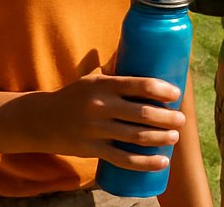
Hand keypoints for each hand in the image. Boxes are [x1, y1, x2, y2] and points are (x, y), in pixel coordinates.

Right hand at [19, 70, 184, 168]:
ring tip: (174, 137)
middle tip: (181, 119)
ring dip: (161, 138)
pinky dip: (145, 162)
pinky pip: (123, 159)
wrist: (41, 119)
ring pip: (136, 137)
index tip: (176, 95)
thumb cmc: (76, 96)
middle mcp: (100, 106)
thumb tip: (152, 62)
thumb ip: (119, 76)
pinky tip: (162, 162)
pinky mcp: (92, 149)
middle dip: (168, 118)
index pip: (140, 84)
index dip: (162, 90)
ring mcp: (96, 129)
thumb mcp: (93, 79)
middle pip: (143, 113)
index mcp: (104, 84)